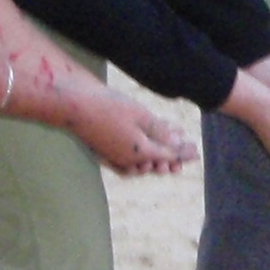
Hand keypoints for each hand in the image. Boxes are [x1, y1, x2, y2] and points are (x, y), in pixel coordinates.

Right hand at [75, 90, 197, 174]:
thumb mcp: (141, 115)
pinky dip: (137, 162)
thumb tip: (177, 145)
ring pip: (140, 166)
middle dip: (172, 159)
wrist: (73, 104)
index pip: (169, 156)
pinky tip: (142, 157)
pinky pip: (124, 165)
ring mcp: (113, 158)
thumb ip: (160, 132)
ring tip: (167, 155)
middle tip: (186, 154)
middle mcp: (127, 161)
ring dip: (156, 160)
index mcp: (140, 153)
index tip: (196, 152)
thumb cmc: (108, 106)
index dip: (183, 153)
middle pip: (156, 163)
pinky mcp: (102, 153)